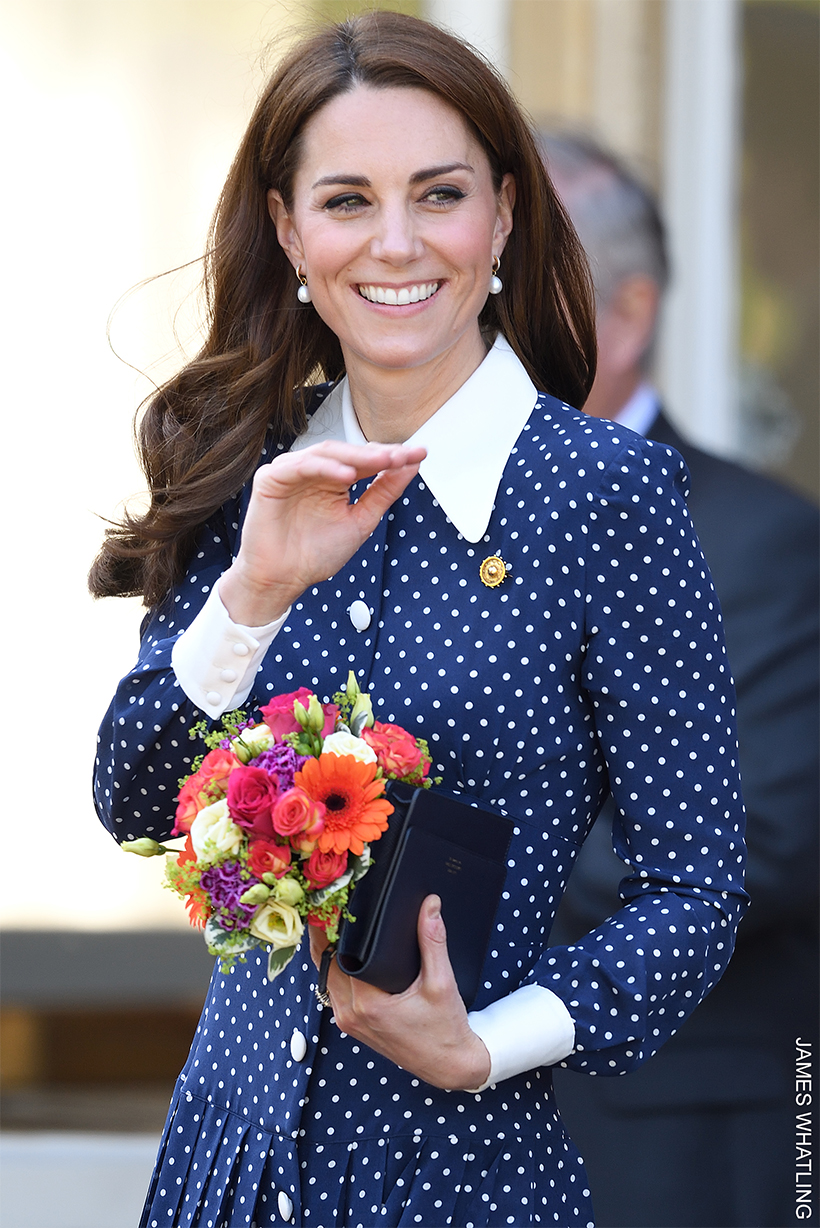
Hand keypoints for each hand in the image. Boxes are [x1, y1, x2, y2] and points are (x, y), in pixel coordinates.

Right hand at [219, 440, 425, 624]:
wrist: (282, 580)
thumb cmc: (313, 554)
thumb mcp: (361, 521)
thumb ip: (384, 492)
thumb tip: (410, 466)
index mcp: (334, 479)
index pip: (366, 461)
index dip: (392, 457)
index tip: (418, 455)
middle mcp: (314, 472)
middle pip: (349, 453)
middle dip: (378, 454)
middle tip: (401, 457)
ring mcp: (292, 472)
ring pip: (326, 454)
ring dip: (356, 456)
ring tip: (381, 461)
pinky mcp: (271, 479)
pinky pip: (300, 466)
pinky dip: (324, 467)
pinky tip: (346, 475)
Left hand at [309, 896, 490, 1090]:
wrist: (449, 1065)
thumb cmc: (445, 1029)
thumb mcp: (441, 982)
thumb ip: (432, 941)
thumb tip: (429, 905)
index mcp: (367, 1004)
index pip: (335, 955)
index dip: (332, 927)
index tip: (335, 902)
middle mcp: (350, 1014)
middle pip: (324, 963)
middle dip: (326, 933)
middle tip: (335, 903)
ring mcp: (348, 1022)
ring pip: (326, 977)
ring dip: (329, 952)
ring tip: (339, 922)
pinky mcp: (352, 1025)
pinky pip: (334, 990)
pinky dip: (336, 970)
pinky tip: (346, 953)